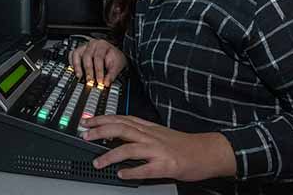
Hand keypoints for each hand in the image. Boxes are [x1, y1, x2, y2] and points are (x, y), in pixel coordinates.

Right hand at [68, 39, 126, 85]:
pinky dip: (72, 62)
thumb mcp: (117, 65)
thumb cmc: (114, 58)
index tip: (99, 81)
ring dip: (77, 66)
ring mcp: (84, 47)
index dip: (99, 71)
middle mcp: (92, 44)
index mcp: (102, 46)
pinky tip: (74, 70)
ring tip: (79, 76)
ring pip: (77, 54)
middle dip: (88, 70)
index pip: (98, 58)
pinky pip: (72, 55)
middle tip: (89, 81)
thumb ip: (112, 75)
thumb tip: (106, 83)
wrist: (112, 54)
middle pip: (87, 56)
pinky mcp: (79, 51)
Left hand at [80, 115, 236, 181]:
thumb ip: (139, 131)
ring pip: (129, 148)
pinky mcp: (166, 165)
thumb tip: (116, 131)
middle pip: (121, 129)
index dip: (102, 119)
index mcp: (147, 127)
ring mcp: (158, 150)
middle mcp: (150, 136)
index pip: (120, 119)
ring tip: (98, 162)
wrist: (207, 151)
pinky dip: (132, 172)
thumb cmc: (182, 144)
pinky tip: (121, 174)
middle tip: (85, 135)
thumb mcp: (158, 131)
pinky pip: (145, 169)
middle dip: (100, 131)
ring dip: (110, 155)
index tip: (87, 121)